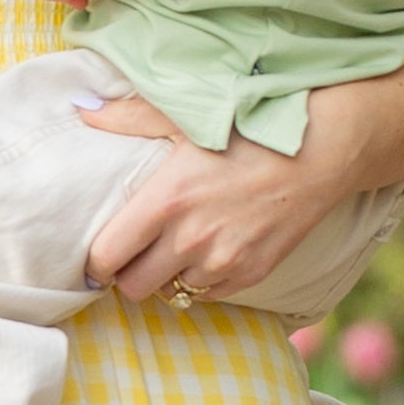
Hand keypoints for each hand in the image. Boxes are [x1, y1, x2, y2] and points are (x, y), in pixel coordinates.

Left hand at [86, 118, 346, 304]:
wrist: (320, 149)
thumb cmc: (248, 128)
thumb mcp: (184, 118)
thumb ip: (128, 119)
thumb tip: (83, 111)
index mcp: (166, 201)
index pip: (105, 257)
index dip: (96, 261)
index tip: (100, 253)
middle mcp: (191, 238)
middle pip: (133, 287)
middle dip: (127, 274)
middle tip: (135, 253)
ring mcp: (223, 260)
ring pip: (172, 292)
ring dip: (168, 276)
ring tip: (177, 246)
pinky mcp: (252, 273)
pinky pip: (209, 293)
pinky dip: (202, 278)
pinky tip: (209, 249)